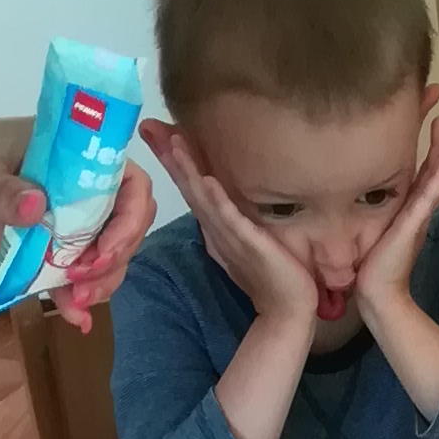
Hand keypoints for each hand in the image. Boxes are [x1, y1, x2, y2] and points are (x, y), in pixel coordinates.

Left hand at [0, 95, 154, 324]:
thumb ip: (2, 192)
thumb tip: (40, 206)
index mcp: (67, 153)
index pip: (126, 181)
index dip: (128, 219)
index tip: (101, 252)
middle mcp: (71, 184)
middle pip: (121, 224)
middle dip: (113, 259)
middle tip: (82, 286)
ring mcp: (56, 215)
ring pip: (99, 251)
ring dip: (98, 282)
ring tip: (77, 304)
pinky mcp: (37, 242)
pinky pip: (66, 270)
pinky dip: (73, 295)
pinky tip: (76, 320)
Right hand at [139, 120, 315, 336]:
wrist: (287, 309)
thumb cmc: (270, 275)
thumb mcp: (245, 239)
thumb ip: (231, 220)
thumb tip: (220, 198)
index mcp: (216, 227)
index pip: (190, 188)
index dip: (174, 161)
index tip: (157, 133)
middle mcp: (217, 230)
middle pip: (189, 188)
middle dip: (172, 158)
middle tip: (152, 129)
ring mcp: (230, 237)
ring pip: (204, 199)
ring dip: (189, 172)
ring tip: (175, 145)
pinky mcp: (249, 245)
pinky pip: (230, 219)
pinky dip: (218, 200)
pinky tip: (207, 182)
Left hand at [352, 107, 438, 329]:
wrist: (375, 294)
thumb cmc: (368, 268)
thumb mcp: (366, 230)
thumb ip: (365, 212)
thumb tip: (348, 193)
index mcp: (406, 209)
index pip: (420, 172)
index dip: (427, 148)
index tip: (428, 122)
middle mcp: (417, 210)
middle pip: (434, 169)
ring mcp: (419, 217)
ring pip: (438, 177)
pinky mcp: (415, 224)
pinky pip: (430, 194)